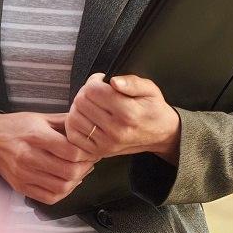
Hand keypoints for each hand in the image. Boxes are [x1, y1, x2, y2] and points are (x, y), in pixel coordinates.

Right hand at [0, 111, 95, 204]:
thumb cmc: (16, 126)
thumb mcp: (41, 117)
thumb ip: (65, 122)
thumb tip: (87, 126)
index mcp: (36, 137)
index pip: (71, 152)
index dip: (87, 153)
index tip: (91, 150)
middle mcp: (29, 157)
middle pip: (68, 172)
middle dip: (85, 167)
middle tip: (89, 161)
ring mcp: (24, 175)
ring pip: (61, 187)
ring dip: (77, 181)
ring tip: (80, 172)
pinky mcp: (21, 187)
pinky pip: (49, 197)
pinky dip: (63, 193)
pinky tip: (67, 182)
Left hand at [64, 73, 181, 163]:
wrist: (159, 134)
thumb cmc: (153, 109)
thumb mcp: (150, 89)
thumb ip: (133, 82)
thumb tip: (114, 81)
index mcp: (129, 113)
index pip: (93, 90)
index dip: (94, 81)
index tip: (102, 81)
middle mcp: (116, 130)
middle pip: (81, 102)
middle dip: (85, 92)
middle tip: (96, 91)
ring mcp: (106, 143)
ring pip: (74, 118)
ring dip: (78, 107)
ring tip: (91, 103)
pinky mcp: (99, 151)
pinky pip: (73, 135)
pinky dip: (75, 124)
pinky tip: (86, 117)